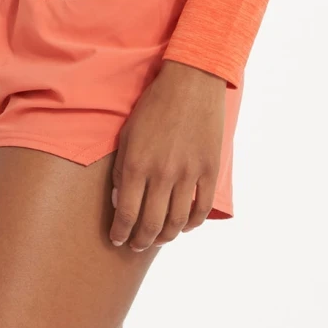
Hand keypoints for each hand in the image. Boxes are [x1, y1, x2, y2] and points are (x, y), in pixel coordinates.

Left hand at [109, 59, 226, 249]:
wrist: (191, 81)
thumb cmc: (154, 105)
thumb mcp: (128, 134)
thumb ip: (122, 169)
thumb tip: (120, 202)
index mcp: (137, 164)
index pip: (126, 214)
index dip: (120, 233)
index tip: (117, 239)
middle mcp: (162, 174)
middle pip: (151, 225)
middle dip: (141, 241)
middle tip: (136, 245)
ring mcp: (188, 173)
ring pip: (177, 222)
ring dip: (165, 237)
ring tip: (158, 239)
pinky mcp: (209, 170)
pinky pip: (202, 208)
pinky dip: (192, 223)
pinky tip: (184, 225)